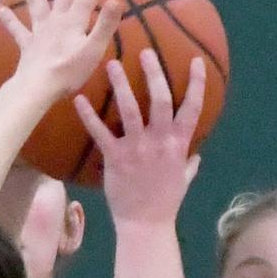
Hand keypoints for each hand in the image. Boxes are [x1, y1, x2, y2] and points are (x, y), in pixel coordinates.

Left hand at [0, 0, 122, 99]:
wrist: (37, 88)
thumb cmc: (68, 72)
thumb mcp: (93, 50)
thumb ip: (104, 26)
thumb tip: (115, 0)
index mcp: (74, 21)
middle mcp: (56, 20)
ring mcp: (40, 32)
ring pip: (35, 2)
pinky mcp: (28, 46)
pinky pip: (18, 31)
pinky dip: (10, 22)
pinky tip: (2, 11)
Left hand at [75, 49, 205, 225]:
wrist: (146, 225)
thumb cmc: (165, 202)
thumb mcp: (184, 180)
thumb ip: (190, 164)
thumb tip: (198, 155)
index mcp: (179, 144)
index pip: (193, 108)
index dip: (196, 83)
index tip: (195, 60)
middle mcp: (160, 141)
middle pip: (160, 99)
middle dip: (154, 73)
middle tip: (145, 52)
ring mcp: (137, 149)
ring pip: (130, 109)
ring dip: (121, 84)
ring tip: (111, 64)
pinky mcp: (116, 158)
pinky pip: (100, 132)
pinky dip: (88, 116)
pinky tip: (78, 100)